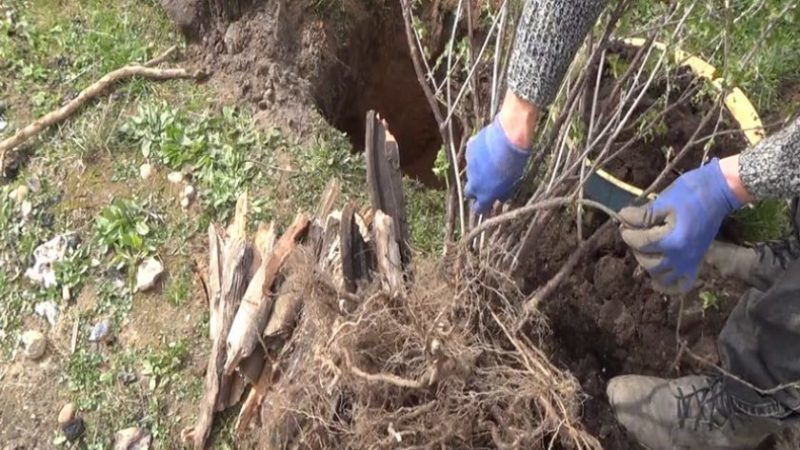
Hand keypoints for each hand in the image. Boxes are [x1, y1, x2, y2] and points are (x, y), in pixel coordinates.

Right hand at [464, 117, 530, 213]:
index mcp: (485, 194)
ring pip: (470, 173)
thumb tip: (501, 198)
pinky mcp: (468, 150)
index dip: (482, 207)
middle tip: (485, 185)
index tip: (486, 204)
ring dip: (478, 171)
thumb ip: (504, 192)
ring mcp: (469, 166)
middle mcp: (474, 183)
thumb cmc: (515, 162)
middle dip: (475, 191)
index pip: (478, 209)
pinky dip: (477, 156)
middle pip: (469, 192)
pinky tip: (487, 149)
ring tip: (490, 162)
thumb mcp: (513, 182)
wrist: (509, 136)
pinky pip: (471, 157)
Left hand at [619, 158, 743, 293]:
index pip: (641, 243)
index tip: (624, 222)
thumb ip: (642, 215)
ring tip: (647, 248)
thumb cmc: (691, 192)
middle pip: (648, 262)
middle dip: (637, 248)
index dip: (628, 233)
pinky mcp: (697, 262)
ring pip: (661, 276)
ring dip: (649, 264)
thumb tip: (622, 218)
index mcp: (673, 241)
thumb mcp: (663, 201)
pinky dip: (668, 284)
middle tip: (635, 233)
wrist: (720, 191)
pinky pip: (681, 284)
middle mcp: (682, 257)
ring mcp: (690, 262)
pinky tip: (658, 276)